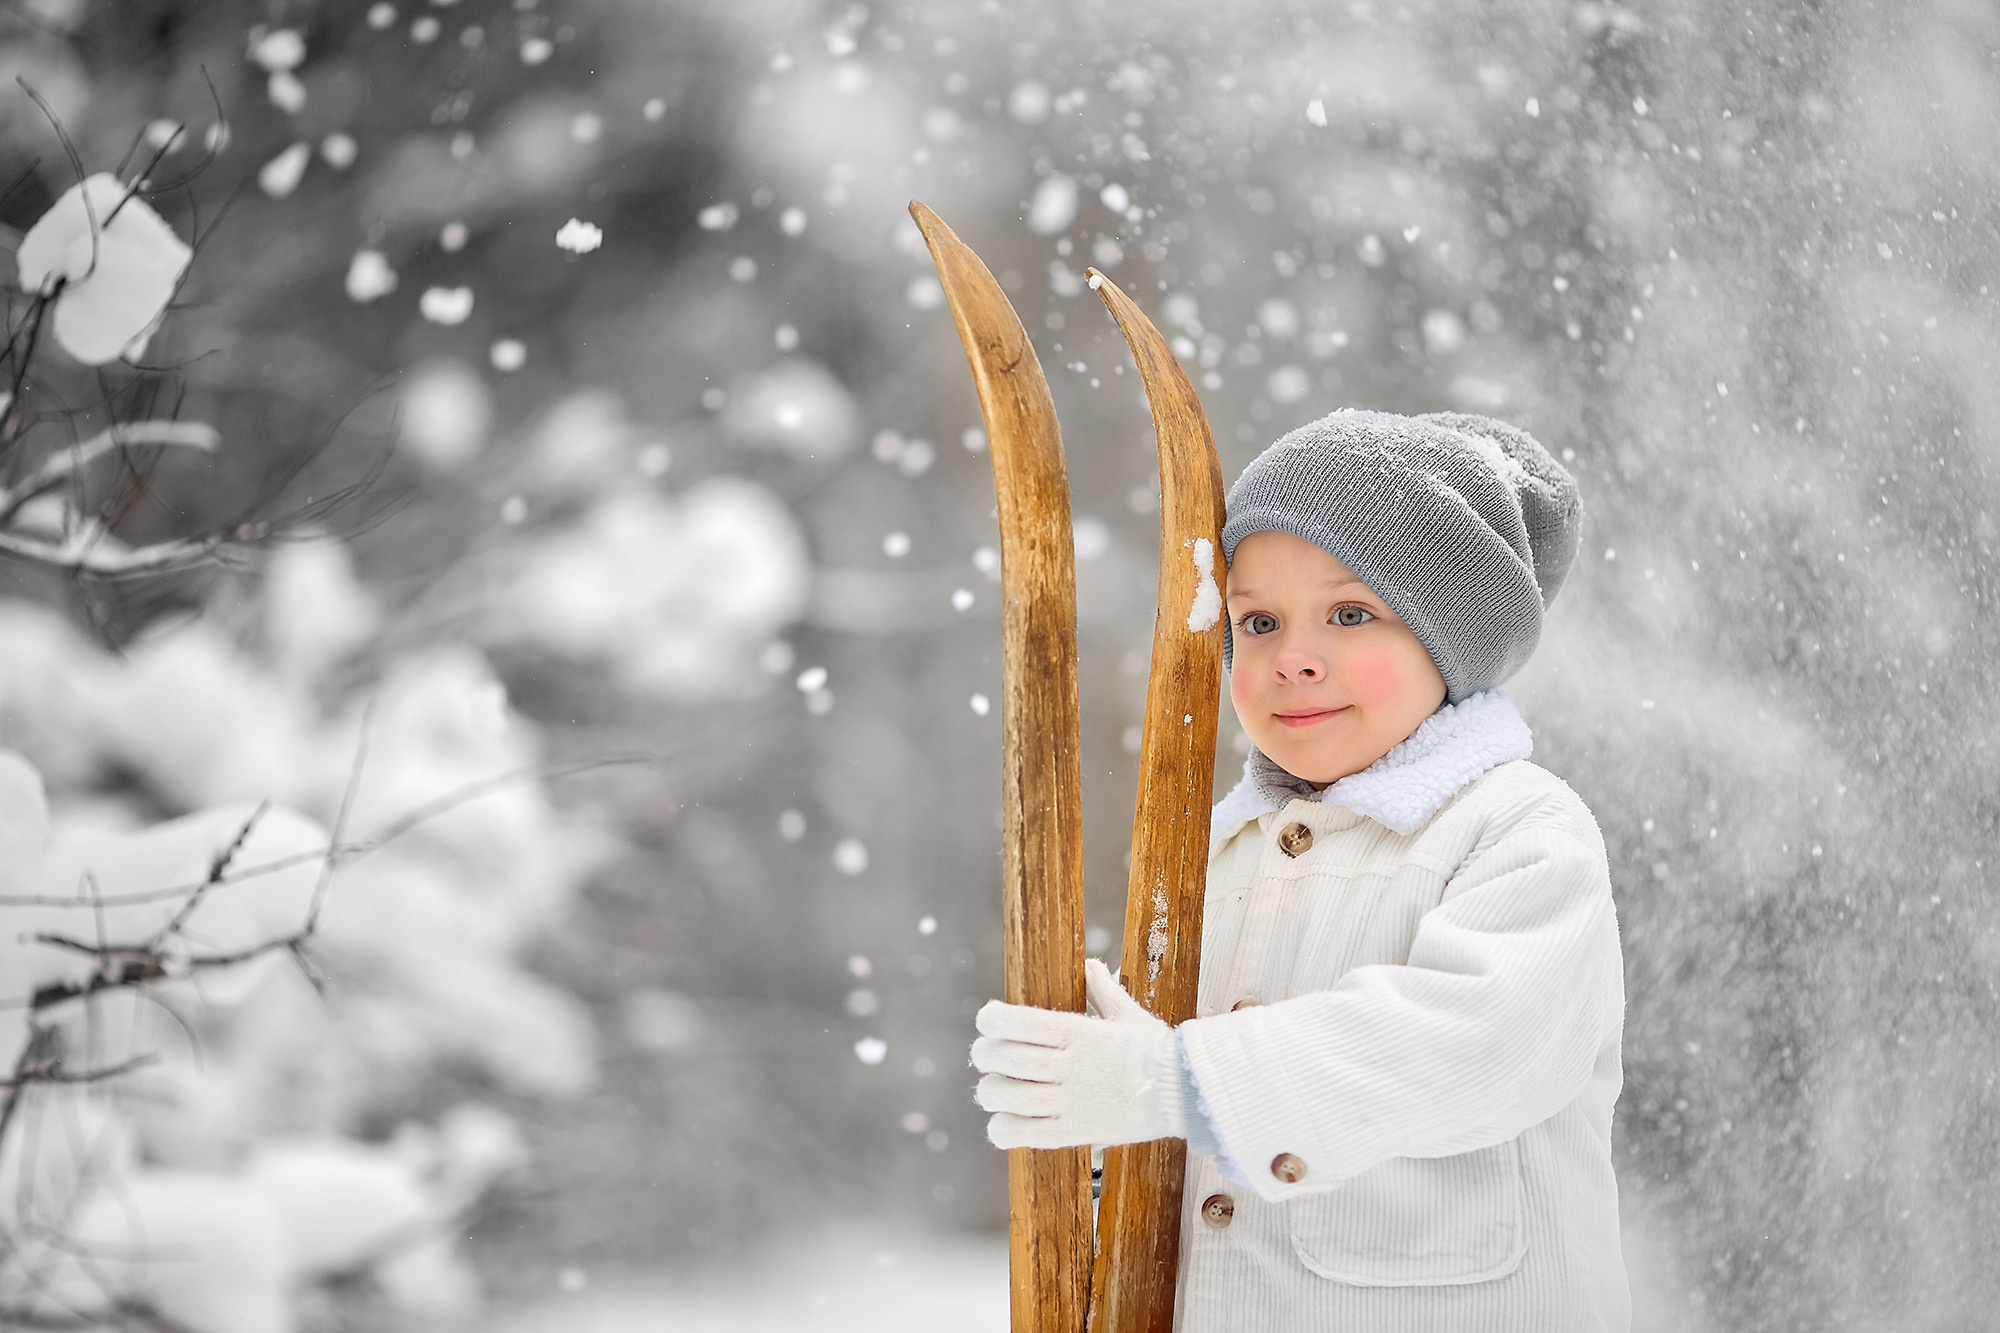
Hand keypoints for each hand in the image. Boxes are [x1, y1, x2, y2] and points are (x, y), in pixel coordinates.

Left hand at [970, 957, 1183, 1149]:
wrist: (1186, 1093)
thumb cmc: (1156, 1051)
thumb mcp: (1128, 1013)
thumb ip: (1103, 989)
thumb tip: (1090, 964)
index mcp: (1080, 1033)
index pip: (1019, 1022)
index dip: (991, 1020)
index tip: (986, 1021)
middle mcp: (1072, 1066)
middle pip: (1007, 1058)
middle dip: (984, 1055)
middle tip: (983, 1056)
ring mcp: (1073, 1101)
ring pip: (1010, 1097)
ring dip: (990, 1092)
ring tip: (991, 1089)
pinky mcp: (1077, 1132)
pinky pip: (1028, 1134)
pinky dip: (1004, 1130)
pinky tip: (1001, 1123)